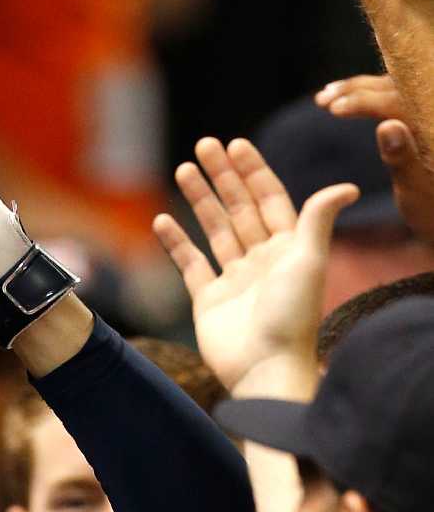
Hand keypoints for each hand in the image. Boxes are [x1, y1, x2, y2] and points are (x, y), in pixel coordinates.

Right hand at [153, 138, 358, 391]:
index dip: (253, 170)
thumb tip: (348, 186)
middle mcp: (261, 260)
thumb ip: (318, 217)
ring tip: (183, 169)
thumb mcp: (309, 259)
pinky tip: (163, 220)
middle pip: (239, 208)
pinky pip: (191, 265)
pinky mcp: (208, 302)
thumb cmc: (291, 316)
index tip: (235, 144)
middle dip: (222, 176)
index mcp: (288, 247)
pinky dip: (176, 243)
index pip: (269, 198)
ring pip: (214, 229)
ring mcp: (234, 280)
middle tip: (203, 145)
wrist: (265, 367)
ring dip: (199, 200)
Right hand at [317, 74, 433, 244]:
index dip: (365, 101)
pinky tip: (350, 98)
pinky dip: (370, 95)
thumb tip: (387, 125)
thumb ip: (403, 156)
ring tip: (327, 97)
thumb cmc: (433, 208)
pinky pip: (395, 97)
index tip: (335, 108)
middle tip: (324, 99)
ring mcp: (427, 112)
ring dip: (359, 89)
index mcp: (433, 122)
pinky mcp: (422, 118)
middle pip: (395, 86)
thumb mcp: (417, 187)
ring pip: (393, 87)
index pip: (398, 101)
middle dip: (357, 89)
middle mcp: (431, 108)